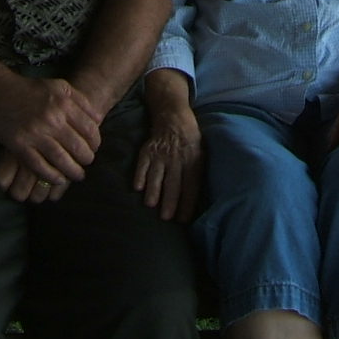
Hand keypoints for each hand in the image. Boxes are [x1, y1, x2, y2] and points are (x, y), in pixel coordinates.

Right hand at [0, 75, 101, 197]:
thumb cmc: (31, 90)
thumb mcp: (60, 86)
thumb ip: (80, 100)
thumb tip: (98, 119)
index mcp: (63, 104)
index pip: (90, 130)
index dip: (96, 142)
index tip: (94, 148)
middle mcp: (52, 120)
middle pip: (78, 147)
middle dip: (87, 159)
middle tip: (86, 162)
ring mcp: (36, 135)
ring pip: (62, 160)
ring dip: (73, 171)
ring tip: (78, 175)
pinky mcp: (20, 147)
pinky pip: (41, 167)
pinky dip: (53, 176)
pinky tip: (59, 179)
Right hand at [134, 104, 203, 221]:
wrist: (174, 118)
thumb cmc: (191, 143)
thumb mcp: (201, 154)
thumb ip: (196, 174)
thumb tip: (194, 201)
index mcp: (193, 161)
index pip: (191, 186)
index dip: (187, 203)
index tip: (183, 219)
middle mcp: (177, 159)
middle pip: (173, 183)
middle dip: (170, 201)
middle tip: (166, 218)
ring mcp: (161, 154)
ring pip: (157, 175)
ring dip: (153, 190)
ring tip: (151, 205)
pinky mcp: (147, 151)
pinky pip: (142, 165)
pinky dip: (139, 175)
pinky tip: (137, 187)